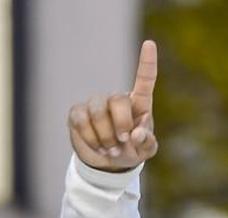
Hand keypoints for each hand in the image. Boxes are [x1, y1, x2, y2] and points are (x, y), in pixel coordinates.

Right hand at [67, 40, 158, 171]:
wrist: (109, 163)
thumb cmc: (133, 150)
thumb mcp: (146, 150)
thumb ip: (147, 142)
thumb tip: (137, 133)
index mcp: (139, 104)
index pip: (144, 80)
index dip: (147, 63)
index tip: (149, 44)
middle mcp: (117, 99)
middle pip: (118, 100)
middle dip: (120, 125)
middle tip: (122, 142)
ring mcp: (96, 104)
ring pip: (97, 112)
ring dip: (105, 137)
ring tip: (111, 151)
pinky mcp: (78, 113)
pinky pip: (81, 121)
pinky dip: (91, 139)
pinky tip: (98, 148)